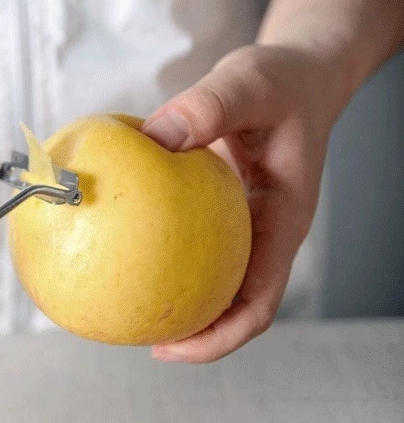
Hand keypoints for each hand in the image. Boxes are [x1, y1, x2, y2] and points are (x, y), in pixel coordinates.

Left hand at [143, 44, 335, 362]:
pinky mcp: (222, 208)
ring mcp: (243, 224)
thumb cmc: (284, 80)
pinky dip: (160, 246)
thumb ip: (210, 105)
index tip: (171, 348)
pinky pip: (190, 238)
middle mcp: (263, 233)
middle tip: (135, 336)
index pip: (258, 303)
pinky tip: (120, 235)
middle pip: (229, 306)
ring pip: (209, 277)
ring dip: (173, 295)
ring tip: (120, 298)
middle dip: (188, 332)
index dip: (219, 338)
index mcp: (282, 222)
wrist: (301, 74)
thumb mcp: (251, 81)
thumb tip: (155, 137)